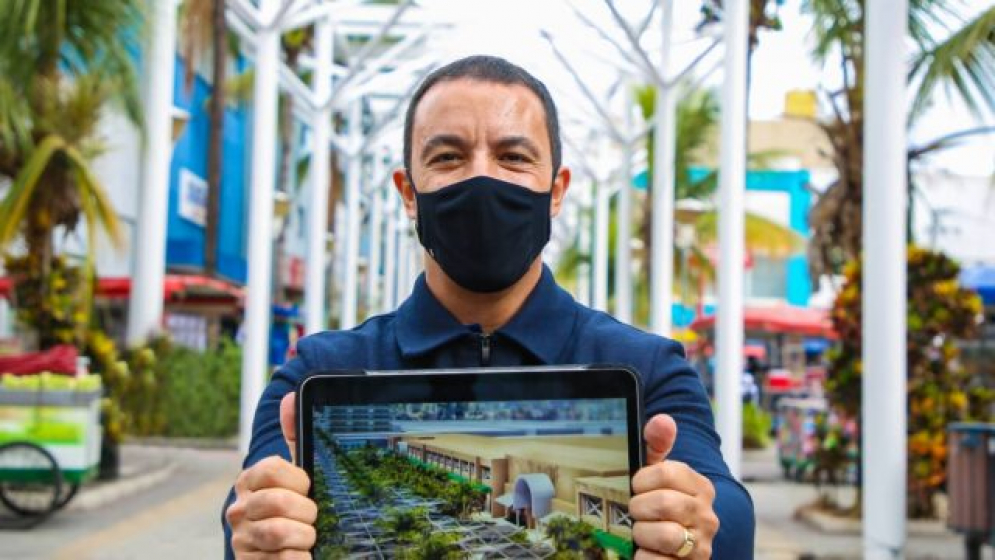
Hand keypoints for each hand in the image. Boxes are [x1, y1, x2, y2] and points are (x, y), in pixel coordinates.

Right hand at [226, 393, 317, 558]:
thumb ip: (296, 438)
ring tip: (307, 538)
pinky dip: (300, 559)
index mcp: (250, 481)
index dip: (299, 481)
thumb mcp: (299, 476)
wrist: (289, 555)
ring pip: (280, 533)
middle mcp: (239, 509)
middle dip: (307, 513)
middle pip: (279, 502)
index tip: (307, 490)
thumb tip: (290, 397)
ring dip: (305, 537)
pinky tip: (301, 556)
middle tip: (311, 519)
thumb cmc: (298, 511)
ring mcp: (240, 540)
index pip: (273, 469)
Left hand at [629, 414, 718, 558]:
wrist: (672, 553)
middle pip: (664, 502)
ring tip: (642, 534)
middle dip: (639, 509)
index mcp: (699, 486)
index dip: (642, 481)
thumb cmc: (658, 509)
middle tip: (636, 513)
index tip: (637, 488)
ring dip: (642, 535)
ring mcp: (702, 544)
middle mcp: (707, 515)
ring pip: (664, 534)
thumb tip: (662, 420)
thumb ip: (656, 446)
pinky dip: (643, 558)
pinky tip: (646, 553)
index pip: (665, 471)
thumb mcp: (654, 476)